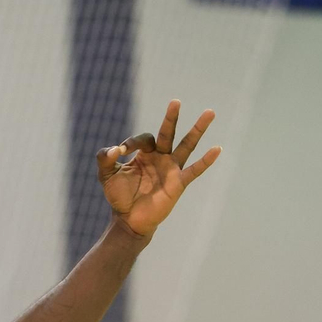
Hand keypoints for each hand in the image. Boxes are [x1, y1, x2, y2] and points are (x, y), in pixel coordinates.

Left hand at [98, 100, 220, 238]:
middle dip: (171, 117)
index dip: (132, 142)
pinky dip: (206, 160)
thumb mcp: (106, 175)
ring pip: (187, 145)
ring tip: (209, 112)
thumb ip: (104, 159)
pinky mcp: (178, 183)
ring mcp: (171, 169)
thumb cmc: (119, 196)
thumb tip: (115, 149)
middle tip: (175, 101)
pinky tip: (217, 149)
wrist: (128, 220)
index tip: (120, 152)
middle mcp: (160, 158)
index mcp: (145, 154)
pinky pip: (194, 170)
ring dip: (198, 129)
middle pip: (169, 133)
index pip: (144, 139)